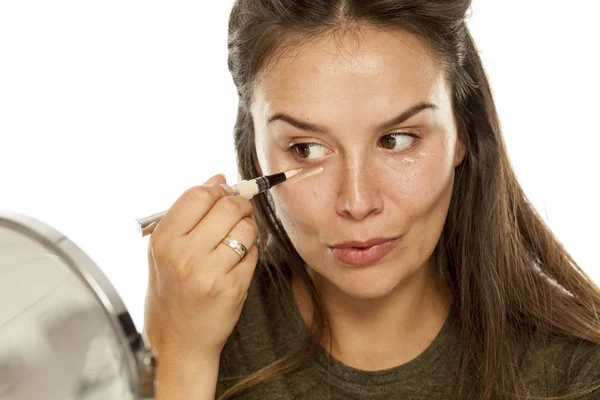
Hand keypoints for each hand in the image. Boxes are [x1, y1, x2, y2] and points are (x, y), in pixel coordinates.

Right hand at [143, 174, 258, 364]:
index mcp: (163, 240)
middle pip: (228, 206)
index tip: (223, 196)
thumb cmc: (172, 291)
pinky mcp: (232, 288)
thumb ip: (190, 212)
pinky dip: (249, 253)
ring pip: (246, 228)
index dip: (217, 190)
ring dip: (247, 230)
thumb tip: (219, 178)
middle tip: (237, 214)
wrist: (178, 341)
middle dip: (239, 206)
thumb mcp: (167, 250)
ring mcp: (209, 273)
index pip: (198, 194)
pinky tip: (235, 263)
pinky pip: (253, 254)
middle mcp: (184, 255)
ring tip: (234, 242)